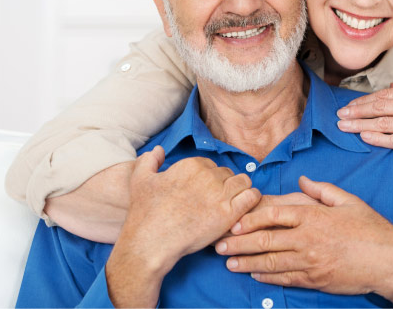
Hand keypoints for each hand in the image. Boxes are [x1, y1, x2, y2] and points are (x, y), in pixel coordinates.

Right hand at [106, 147, 260, 306]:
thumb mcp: (140, 180)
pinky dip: (251, 200)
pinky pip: (252, 197)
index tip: (205, 192)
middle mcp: (208, 175)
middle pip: (227, 174)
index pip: (211, 165)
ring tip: (232, 203)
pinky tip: (244, 208)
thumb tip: (159, 150)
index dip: (210, 178)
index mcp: (191, 165)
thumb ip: (150, 161)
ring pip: (243, 182)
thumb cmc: (145, 214)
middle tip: (217, 201)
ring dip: (240, 190)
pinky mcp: (229, 212)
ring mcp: (220, 193)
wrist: (151, 242)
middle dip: (224, 185)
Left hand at [215, 176, 392, 307]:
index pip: (274, 215)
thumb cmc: (371, 229)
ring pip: (271, 262)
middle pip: (265, 240)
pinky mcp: (315, 279)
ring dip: (247, 262)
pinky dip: (267, 277)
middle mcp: (308, 238)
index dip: (249, 219)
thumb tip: (302, 179)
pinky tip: (254, 274)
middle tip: (219, 246)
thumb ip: (322, 190)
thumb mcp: (349, 201)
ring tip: (229, 263)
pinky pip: (285, 278)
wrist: (390, 261)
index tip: (233, 222)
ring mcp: (311, 261)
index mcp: (314, 216)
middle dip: (239, 243)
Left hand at [337, 83, 392, 165]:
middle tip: (339, 116)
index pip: (386, 94)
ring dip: (361, 126)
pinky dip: (378, 139)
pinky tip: (364, 138)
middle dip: (356, 112)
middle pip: (381, 107)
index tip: (349, 106)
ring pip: (385, 124)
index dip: (364, 101)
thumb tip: (392, 86)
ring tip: (345, 128)